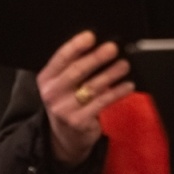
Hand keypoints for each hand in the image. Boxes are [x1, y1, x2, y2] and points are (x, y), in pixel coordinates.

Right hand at [36, 30, 134, 167]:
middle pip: (76, 71)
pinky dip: (117, 93)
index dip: (76, 46)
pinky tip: (127, 85)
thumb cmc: (68, 102)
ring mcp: (64, 110)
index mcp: (46, 78)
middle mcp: (51, 93)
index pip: (60, 58)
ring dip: (110, 74)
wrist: (65, 138)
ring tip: (124, 65)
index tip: (91, 36)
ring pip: (91, 87)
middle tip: (112, 48)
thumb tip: (100, 47)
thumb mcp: (63, 85)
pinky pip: (102, 103)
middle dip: (96, 58)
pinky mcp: (78, 122)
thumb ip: (74, 68)